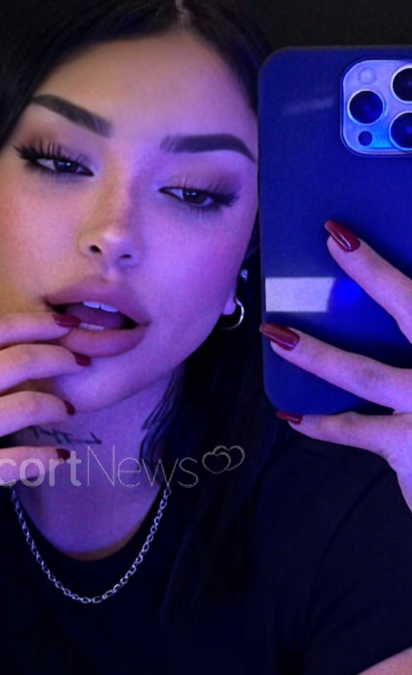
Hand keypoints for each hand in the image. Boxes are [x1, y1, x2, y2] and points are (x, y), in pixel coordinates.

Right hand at [0, 312, 86, 579]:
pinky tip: (59, 458)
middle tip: (80, 364)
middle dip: (59, 357)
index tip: (65, 324)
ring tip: (66, 410)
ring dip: (55, 404)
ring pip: (24, 404)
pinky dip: (45, 458)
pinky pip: (17, 462)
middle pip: (16, 359)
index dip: (38, 323)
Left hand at [260, 220, 411, 513]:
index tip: (363, 232)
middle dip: (372, 269)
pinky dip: (320, 423)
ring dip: (316, 353)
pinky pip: (352, 428)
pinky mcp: (408, 442)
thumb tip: (394, 317)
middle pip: (411, 305)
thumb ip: (409, 339)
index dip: (387, 265)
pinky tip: (292, 414)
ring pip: (363, 371)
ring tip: (276, 336)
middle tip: (334, 239)